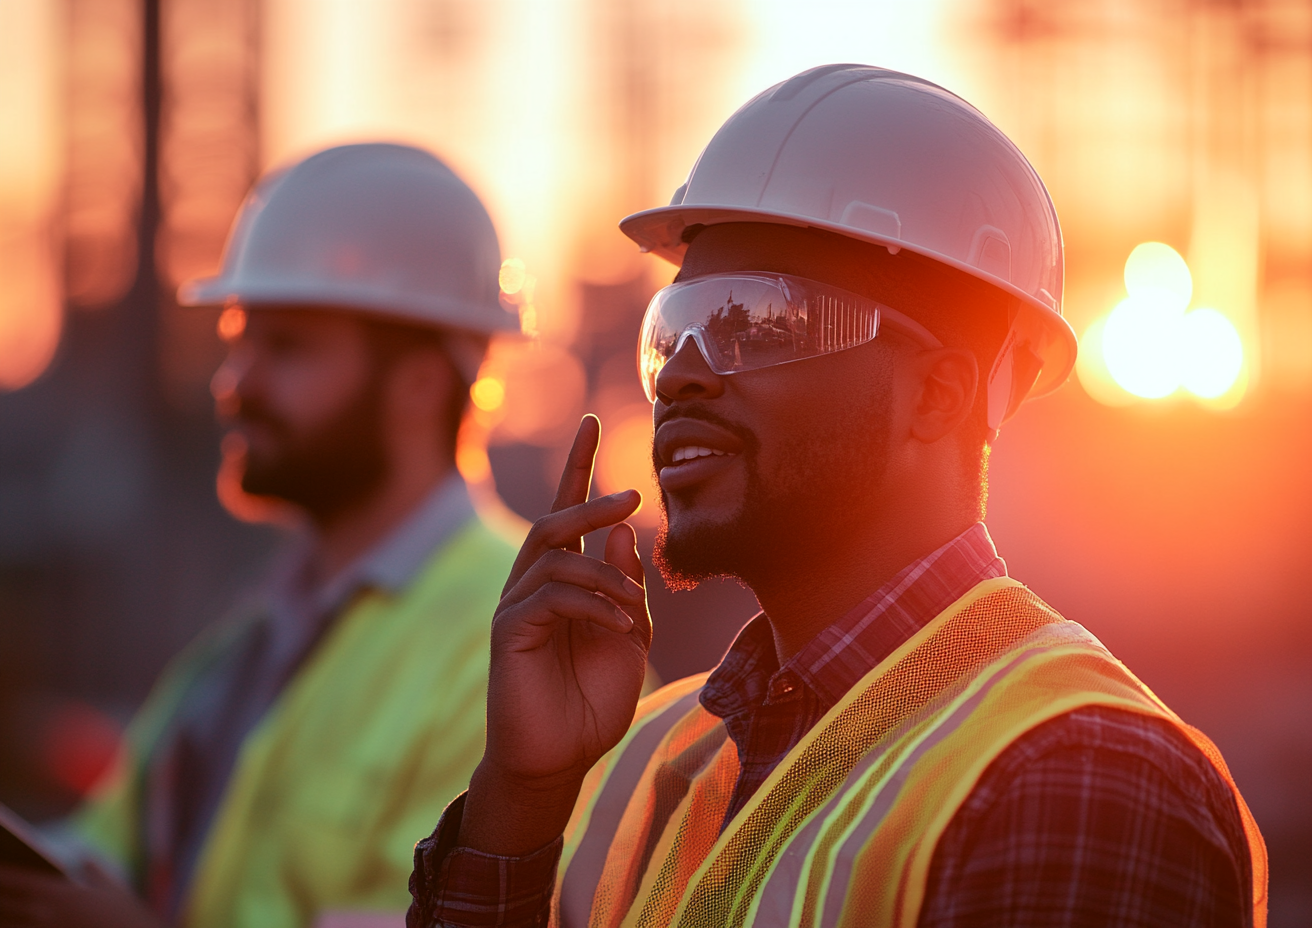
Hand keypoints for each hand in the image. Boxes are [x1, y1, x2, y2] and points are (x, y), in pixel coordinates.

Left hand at [0, 863, 164, 927]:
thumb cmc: (125, 918)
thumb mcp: (113, 889)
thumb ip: (93, 869)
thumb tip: (82, 853)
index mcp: (61, 895)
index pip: (20, 881)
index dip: (2, 873)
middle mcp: (46, 916)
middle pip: (6, 903)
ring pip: (7, 923)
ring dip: (0, 913)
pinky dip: (12, 925)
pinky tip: (9, 921)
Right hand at [460, 415, 650, 854]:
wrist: (561, 758)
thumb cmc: (593, 700)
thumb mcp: (629, 638)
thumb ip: (626, 587)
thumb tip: (621, 531)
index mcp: (567, 581)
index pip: (569, 512)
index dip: (578, 466)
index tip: (589, 422)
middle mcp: (536, 584)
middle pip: (554, 520)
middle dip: (589, 497)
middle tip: (632, 495)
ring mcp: (517, 605)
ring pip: (554, 554)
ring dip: (604, 576)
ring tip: (631, 612)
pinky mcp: (508, 630)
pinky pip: (550, 595)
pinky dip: (591, 604)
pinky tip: (618, 628)